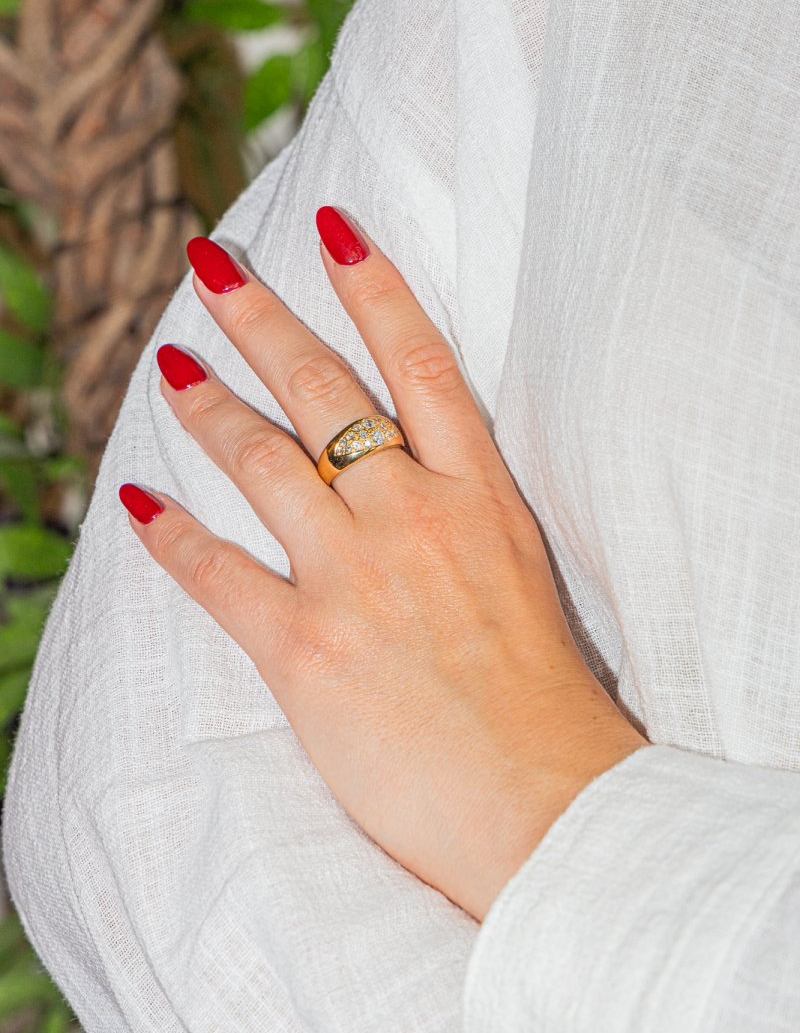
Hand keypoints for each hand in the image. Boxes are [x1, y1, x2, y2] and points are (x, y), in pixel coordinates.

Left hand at [119, 207, 646, 921]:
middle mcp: (412, 516)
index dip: (374, 288)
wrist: (546, 801)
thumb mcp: (522, 577)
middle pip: (324, 391)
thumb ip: (465, 519)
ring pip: (264, 462)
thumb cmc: (544, 701)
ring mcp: (354, 576)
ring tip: (171, 363)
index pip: (419, 363)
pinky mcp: (304, 648)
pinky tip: (142, 501)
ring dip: (209, 405)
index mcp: (476, 497)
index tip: (333, 231)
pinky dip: (173, 535)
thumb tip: (415, 486)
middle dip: (261, 319)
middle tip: (212, 269)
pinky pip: (220, 574)